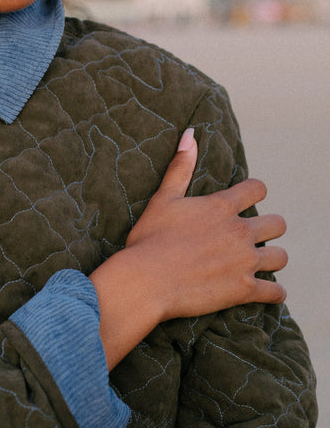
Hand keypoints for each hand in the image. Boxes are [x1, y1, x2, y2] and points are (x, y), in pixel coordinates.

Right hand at [88, 129, 287, 368]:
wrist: (146, 281)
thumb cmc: (150, 239)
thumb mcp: (163, 199)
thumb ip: (180, 167)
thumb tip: (190, 133)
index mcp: (221, 207)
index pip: (258, 189)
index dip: (255, 191)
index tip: (248, 198)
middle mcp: (239, 231)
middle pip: (277, 224)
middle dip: (269, 228)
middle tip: (254, 235)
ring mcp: (245, 261)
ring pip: (281, 257)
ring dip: (273, 258)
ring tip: (261, 262)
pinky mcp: (244, 290)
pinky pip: (276, 292)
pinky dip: (275, 293)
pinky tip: (268, 292)